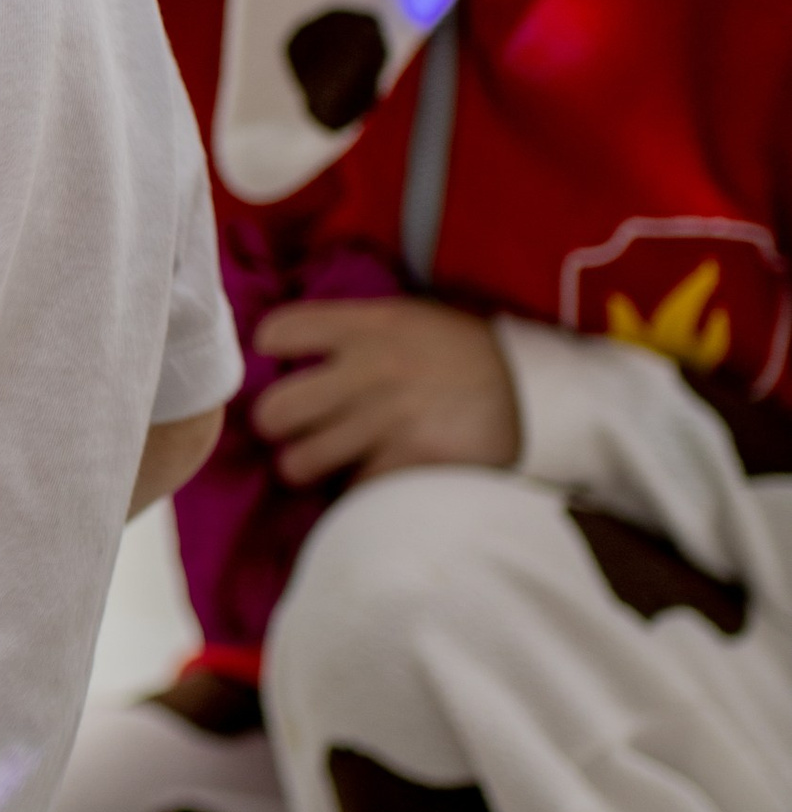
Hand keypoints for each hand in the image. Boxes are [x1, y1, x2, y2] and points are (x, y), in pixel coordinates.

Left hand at [250, 299, 518, 486]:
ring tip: (323, 461)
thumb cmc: (465, 355)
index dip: (271, 352)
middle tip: (292, 429)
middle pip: (274, 410)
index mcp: (369, 325)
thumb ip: (354, 332)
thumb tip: (290, 353)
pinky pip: (351, 490)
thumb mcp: (411, 320)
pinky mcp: (411, 464)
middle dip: (277, 425)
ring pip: (299, 462)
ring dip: (305, 466)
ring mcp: (389, 421)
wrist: (539, 395)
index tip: (281, 364)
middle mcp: (371, 370)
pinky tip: (369, 477)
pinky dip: (355, 491)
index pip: (278, 332)